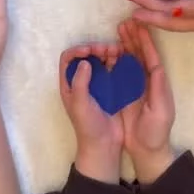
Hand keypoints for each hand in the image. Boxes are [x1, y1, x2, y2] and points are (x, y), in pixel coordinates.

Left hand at [60, 42, 123, 183]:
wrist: (104, 145)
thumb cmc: (88, 125)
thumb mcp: (80, 104)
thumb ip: (80, 83)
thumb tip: (84, 61)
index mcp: (70, 84)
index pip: (68, 59)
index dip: (77, 51)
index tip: (89, 50)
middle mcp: (82, 81)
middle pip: (86, 57)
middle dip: (95, 49)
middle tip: (107, 49)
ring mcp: (97, 84)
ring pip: (100, 61)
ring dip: (108, 52)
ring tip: (118, 51)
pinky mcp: (111, 89)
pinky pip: (113, 70)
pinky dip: (118, 62)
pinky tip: (125, 59)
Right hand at [117, 21, 175, 183]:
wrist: (146, 151)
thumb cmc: (155, 132)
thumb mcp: (161, 111)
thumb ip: (158, 90)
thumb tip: (156, 67)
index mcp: (157, 82)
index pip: (151, 56)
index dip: (146, 41)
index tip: (139, 25)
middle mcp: (147, 80)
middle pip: (140, 53)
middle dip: (134, 36)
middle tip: (125, 21)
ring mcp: (135, 85)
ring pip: (130, 58)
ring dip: (125, 43)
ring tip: (118, 28)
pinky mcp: (124, 92)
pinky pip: (120, 70)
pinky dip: (116, 57)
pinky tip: (110, 48)